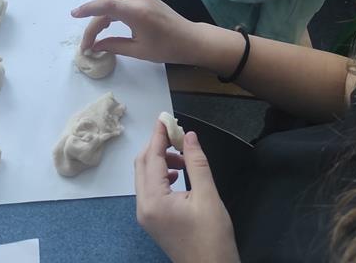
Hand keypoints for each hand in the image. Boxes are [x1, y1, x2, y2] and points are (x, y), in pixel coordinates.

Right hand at [72, 0, 198, 64]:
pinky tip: (114, 11)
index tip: (74, 15)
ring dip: (103, 2)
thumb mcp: (138, 51)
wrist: (190, 39)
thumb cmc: (166, 48)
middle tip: (92, 35)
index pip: (105, 6)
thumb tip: (95, 45)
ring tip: (102, 23)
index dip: (87, 9)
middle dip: (94, 13)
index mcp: (136, 12)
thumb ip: (113, 45)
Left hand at [135, 121, 239, 262]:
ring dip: (160, 159)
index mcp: (154, 200)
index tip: (166, 117)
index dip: (159, 135)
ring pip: (145, 175)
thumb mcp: (208, 197)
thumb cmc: (212, 238)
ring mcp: (146, 215)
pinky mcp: (153, 220)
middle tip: (177, 134)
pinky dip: (161, 174)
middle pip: (143, 164)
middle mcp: (143, 207)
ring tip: (183, 156)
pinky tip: (179, 173)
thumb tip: (189, 136)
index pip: (152, 157)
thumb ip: (196, 163)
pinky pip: (150, 188)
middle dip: (158, 145)